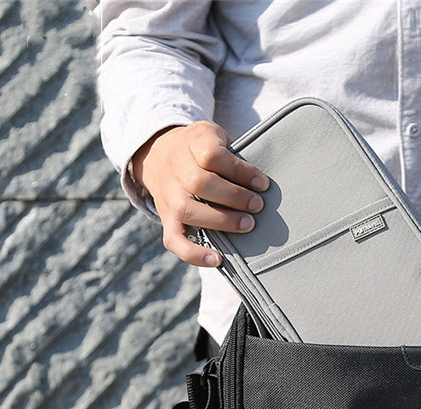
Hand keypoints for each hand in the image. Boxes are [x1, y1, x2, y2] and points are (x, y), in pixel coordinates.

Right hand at [131, 121, 269, 266]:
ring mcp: (168, 195)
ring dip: (221, 221)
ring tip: (248, 225)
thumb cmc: (201, 149)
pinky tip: (217, 259)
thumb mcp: (216, 136)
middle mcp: (175, 168)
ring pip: (187, 210)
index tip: (262, 183)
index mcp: (192, 142)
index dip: (240, 170)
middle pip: (199, 183)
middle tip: (258, 206)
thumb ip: (235, 154)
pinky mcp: (166, 218)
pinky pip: (174, 240)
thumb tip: (261, 183)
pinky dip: (194, 253)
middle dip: (234, 197)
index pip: (212, 155)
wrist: (158, 155)